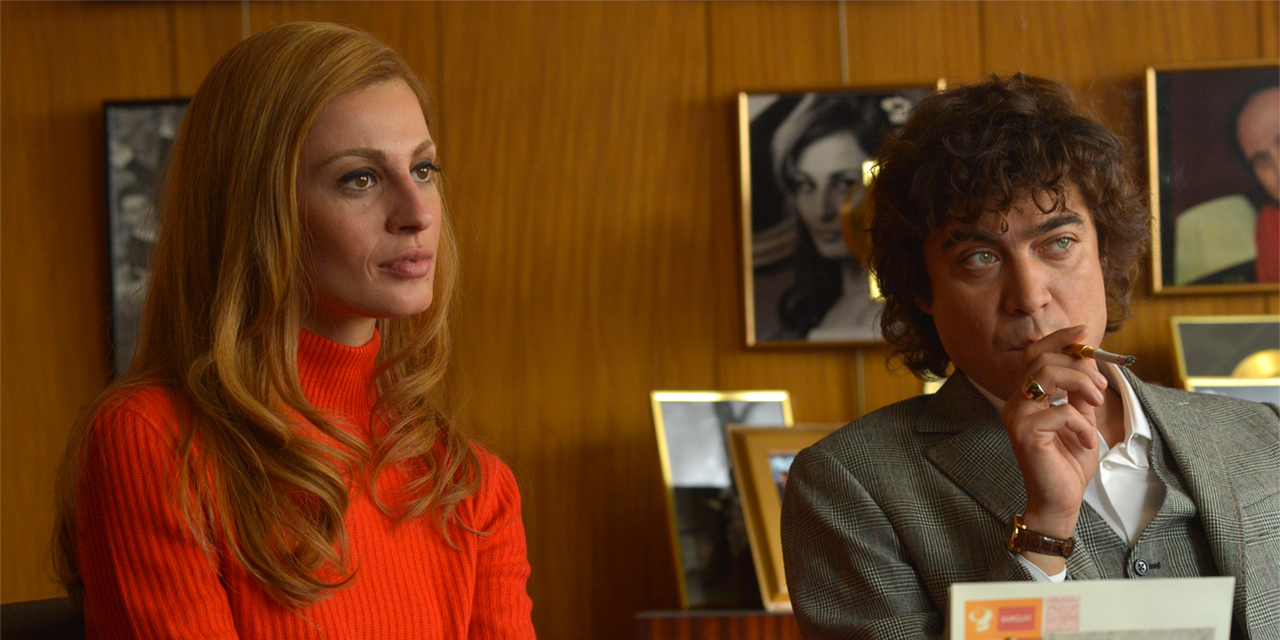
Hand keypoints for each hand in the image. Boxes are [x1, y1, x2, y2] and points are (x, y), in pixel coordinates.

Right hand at [1001, 325, 1106, 571]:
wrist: (1060, 500)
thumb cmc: (1069, 461)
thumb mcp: (1082, 417)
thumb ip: (1080, 390)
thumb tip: (1088, 359)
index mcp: (1026, 396)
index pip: (1036, 354)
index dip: (1059, 338)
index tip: (1085, 331)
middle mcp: (1015, 402)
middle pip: (1041, 360)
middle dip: (1079, 366)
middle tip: (1101, 387)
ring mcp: (1016, 417)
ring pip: (1046, 376)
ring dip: (1080, 384)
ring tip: (1097, 403)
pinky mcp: (1023, 433)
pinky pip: (1059, 411)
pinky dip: (1082, 424)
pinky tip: (1087, 442)